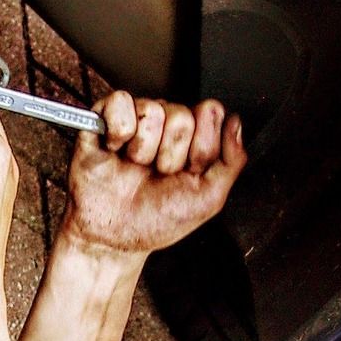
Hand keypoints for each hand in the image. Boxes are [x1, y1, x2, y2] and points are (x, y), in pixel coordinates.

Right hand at [61, 92, 245, 257]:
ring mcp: (137, 120)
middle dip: (169, 155)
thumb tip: (235, 123)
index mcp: (195, 138)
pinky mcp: (104, 117)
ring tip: (134, 168)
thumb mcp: (208, 199)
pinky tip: (115, 151)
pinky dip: (118, 132)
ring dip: (142, 150)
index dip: (200, 147)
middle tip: (157, 175)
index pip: (210, 113)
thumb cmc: (157, 220)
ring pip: (151, 110)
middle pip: (181, 115)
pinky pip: (119, 102)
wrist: (112, 237)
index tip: (189, 172)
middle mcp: (167, 125)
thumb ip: (231, 161)